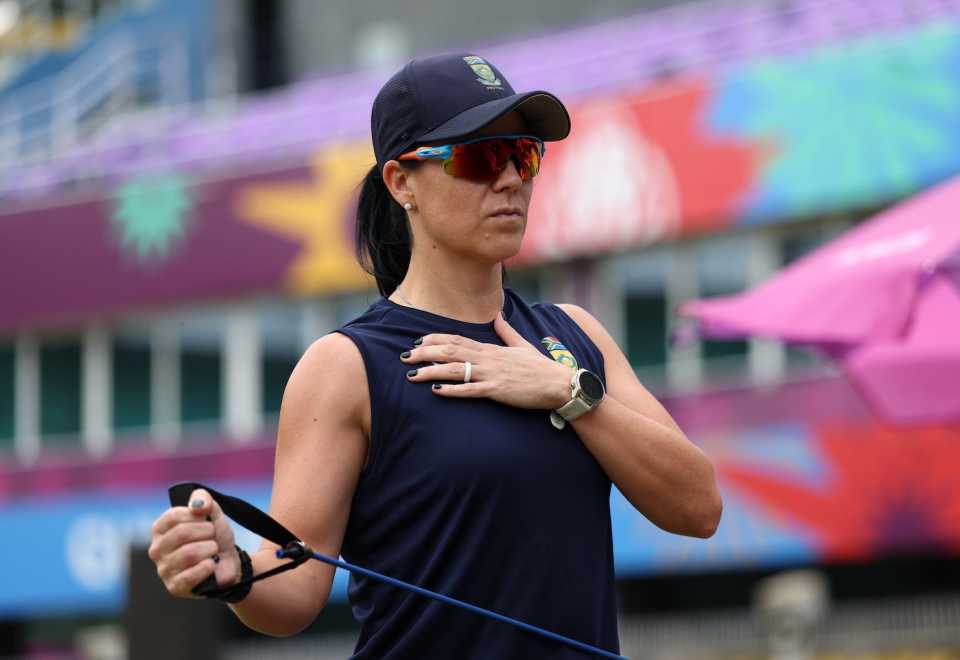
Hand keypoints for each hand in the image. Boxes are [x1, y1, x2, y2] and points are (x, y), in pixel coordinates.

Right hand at [148, 488, 240, 598]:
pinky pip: (190, 575)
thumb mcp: (211, 512)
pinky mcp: (174, 587)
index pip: (174, 516)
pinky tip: (211, 564)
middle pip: (181, 533)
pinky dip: (207, 567)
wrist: (228, 562)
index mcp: (160, 529)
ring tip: (213, 550)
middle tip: (213, 537)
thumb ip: (202, 499)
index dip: (197, 517)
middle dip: (207, 532)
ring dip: (210, 549)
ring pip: (188, 553)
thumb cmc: (214, 536)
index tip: (206, 521)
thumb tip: (197, 506)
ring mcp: (163, 569)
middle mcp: (156, 549)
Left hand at [401, 312, 572, 409]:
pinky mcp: (497, 390)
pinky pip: (470, 390)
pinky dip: (452, 390)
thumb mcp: (523, 345)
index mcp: (492, 348)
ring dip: (431, 371)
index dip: (436, 339)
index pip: (458, 339)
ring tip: (412, 374)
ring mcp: (491, 374)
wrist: (560, 384)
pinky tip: (436, 391)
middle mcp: (488, 358)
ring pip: (455, 369)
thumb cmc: (542, 368)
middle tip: (405, 356)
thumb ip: (507, 332)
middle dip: (425, 353)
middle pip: (450, 351)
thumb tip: (498, 316)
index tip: (419, 341)